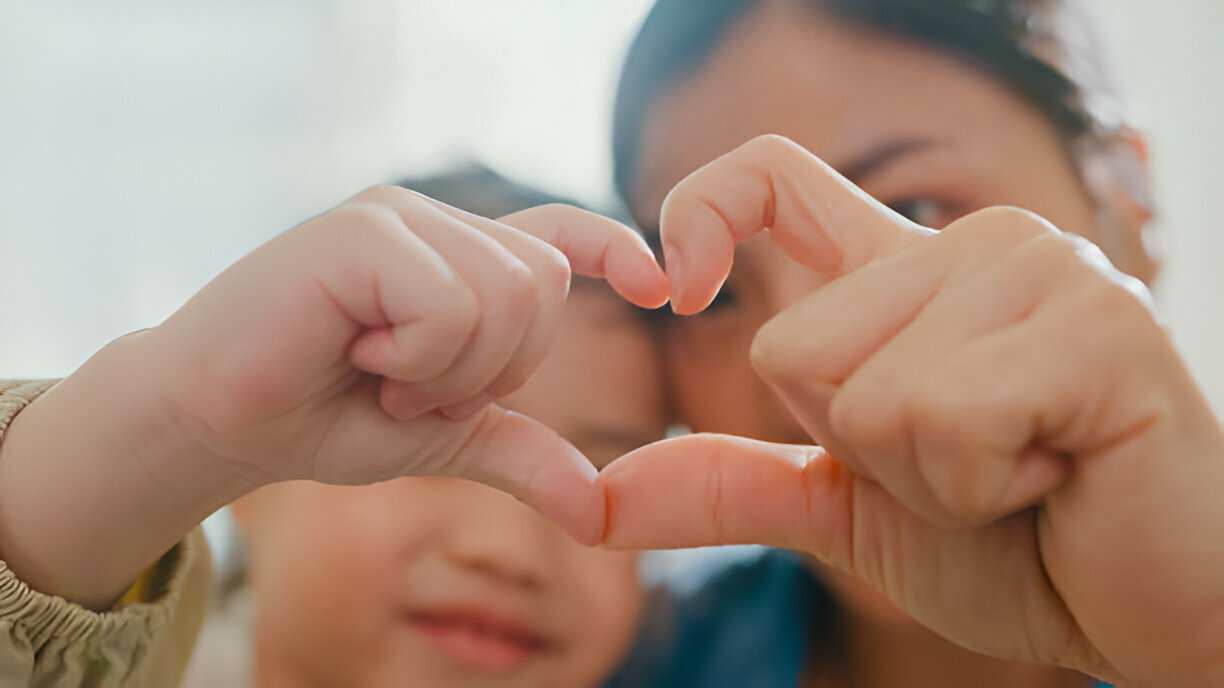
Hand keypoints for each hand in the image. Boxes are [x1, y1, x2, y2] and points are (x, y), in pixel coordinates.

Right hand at [150, 185, 666, 542]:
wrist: (219, 419)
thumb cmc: (325, 418)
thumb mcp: (443, 438)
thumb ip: (520, 452)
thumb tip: (601, 510)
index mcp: (460, 257)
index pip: (558, 237)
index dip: (616, 250)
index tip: (662, 288)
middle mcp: (436, 222)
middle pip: (543, 285)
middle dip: (494, 366)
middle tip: (410, 384)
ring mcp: (399, 216)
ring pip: (506, 295)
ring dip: (448, 368)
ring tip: (378, 371)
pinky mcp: (361, 229)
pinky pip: (450, 304)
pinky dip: (415, 357)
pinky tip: (354, 354)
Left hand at [598, 135, 1223, 684]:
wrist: (1153, 611)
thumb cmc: (1016, 546)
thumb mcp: (848, 511)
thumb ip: (730, 486)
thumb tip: (594, 505)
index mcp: (905, 276)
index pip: (771, 178)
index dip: (700, 214)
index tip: (677, 286)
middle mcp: (969, 247)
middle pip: (791, 346)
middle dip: (861, 452)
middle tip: (973, 465)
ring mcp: (1039, 271)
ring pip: (861, 390)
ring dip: (927, 479)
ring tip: (1022, 469)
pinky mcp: (1096, 324)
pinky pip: (938, 417)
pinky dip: (979, 487)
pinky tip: (1059, 473)